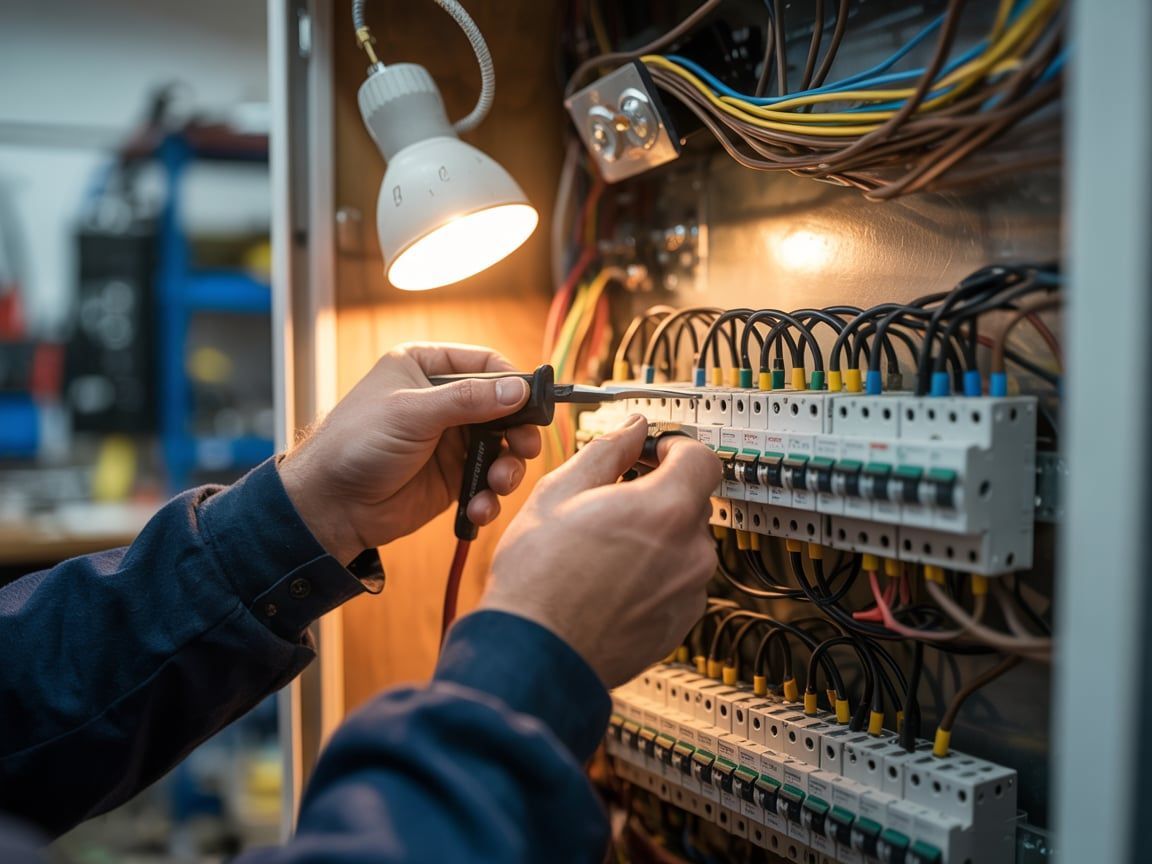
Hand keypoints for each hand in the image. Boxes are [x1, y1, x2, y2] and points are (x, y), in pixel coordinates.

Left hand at [278, 343, 541, 562]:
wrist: (330, 505)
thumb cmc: (356, 445)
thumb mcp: (412, 414)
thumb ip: (468, 400)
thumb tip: (519, 389)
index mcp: (426, 367)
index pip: (486, 364)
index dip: (513, 382)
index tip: (533, 404)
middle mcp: (442, 400)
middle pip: (503, 408)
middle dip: (518, 432)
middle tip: (524, 449)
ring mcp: (450, 440)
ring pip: (501, 447)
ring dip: (507, 468)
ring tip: (498, 483)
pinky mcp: (453, 476)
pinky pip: (487, 481)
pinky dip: (490, 495)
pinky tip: (479, 507)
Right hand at [478, 415, 720, 687]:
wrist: (534, 654)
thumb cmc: (538, 578)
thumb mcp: (560, 492)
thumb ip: (607, 452)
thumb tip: (632, 430)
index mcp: (666, 510)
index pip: (702, 458)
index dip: (676, 449)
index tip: (653, 454)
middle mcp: (690, 552)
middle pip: (690, 503)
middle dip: (657, 495)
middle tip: (611, 502)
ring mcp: (689, 592)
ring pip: (683, 545)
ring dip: (654, 538)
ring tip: (603, 550)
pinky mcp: (679, 624)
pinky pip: (677, 583)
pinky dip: (653, 575)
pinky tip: (611, 582)